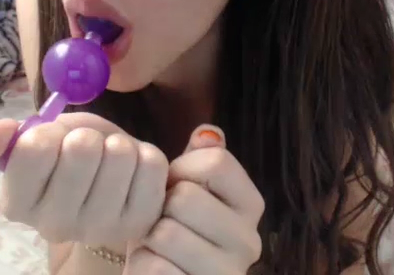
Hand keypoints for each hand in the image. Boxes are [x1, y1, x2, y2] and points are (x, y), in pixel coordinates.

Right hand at [0, 112, 168, 251]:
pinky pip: (152, 163)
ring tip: (111, 159)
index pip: (34, 148)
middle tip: (88, 149)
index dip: (51, 132)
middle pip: (82, 148)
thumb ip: (11, 137)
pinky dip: (146, 155)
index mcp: (19, 204)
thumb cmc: (69, 160)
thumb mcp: (40, 140)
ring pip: (120, 153)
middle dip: (88, 136)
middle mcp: (55, 225)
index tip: (56, 140)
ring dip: (118, 144)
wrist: (108, 189)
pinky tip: (134, 171)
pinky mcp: (140, 221)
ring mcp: (100, 228)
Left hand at [125, 125, 264, 273]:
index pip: (216, 162)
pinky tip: (155, 270)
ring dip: (148, 240)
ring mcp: (228, 273)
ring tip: (158, 248)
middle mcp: (249, 240)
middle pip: (185, 197)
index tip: (173, 186)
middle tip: (163, 223)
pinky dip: (143, 267)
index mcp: (250, 204)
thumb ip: (200, 160)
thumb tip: (207, 132)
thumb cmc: (173, 227)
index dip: (181, 169)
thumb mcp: (186, 188)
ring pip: (166, 233)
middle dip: (160, 208)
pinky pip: (154, 268)